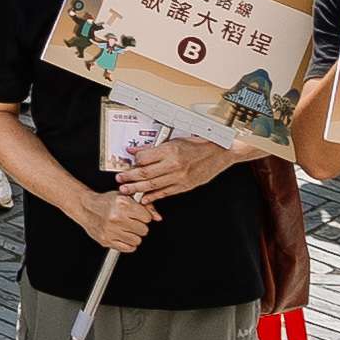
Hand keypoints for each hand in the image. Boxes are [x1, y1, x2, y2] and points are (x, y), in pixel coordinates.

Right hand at [72, 181, 159, 255]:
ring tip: (126, 229)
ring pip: (137, 240)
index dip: (143, 216)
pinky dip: (128, 244)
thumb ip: (145, 206)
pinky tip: (123, 236)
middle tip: (131, 222)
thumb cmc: (106, 201)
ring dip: (133, 236)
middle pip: (143, 230)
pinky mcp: (107, 240)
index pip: (147, 218)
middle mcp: (117, 217)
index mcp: (123, 204)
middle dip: (139, 227)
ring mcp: (111, 230)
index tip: (137, 215)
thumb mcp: (126, 197)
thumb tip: (158, 218)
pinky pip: (128, 248)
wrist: (85, 207)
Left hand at [113, 136, 234, 202]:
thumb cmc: (198, 144)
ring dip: (137, 189)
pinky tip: (144, 199)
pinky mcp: (185, 186)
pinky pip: (165, 193)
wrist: (219, 153)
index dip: (133, 162)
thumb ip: (152, 147)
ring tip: (126, 190)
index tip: (128, 163)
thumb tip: (134, 151)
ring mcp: (179, 177)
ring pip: (153, 185)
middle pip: (145, 173)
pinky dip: (153, 197)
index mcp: (170, 150)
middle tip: (119, 180)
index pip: (143, 158)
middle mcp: (174, 164)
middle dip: (129, 178)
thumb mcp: (173, 140)